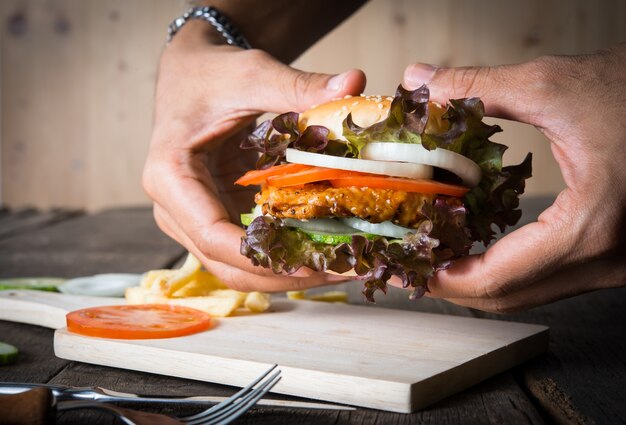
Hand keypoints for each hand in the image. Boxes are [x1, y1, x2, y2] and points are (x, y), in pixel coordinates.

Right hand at [143, 28, 365, 291]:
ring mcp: (192, 218)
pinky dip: (281, 255)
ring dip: (284, 273)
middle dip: (281, 275)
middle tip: (339, 271)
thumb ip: (299, 86)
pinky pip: (245, 249)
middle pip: (225, 262)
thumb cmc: (210, 75)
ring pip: (235, 266)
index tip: (308, 264)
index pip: (212, 234)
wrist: (190, 74)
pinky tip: (320, 250)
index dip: (260, 257)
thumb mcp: (252, 75)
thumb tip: (354, 82)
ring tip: (337, 268)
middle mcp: (173, 207)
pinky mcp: (214, 216)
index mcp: (170, 176)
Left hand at [403, 43, 625, 311]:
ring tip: (437, 257)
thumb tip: (420, 81)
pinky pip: (550, 277)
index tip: (409, 268)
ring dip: (479, 280)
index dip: (445, 279)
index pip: (499, 278)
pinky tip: (481, 247)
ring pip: (530, 293)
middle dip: (455, 286)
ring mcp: (616, 264)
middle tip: (414, 266)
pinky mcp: (615, 255)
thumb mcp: (554, 85)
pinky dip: (509, 269)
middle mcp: (608, 259)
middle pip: (510, 297)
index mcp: (591, 227)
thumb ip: (479, 88)